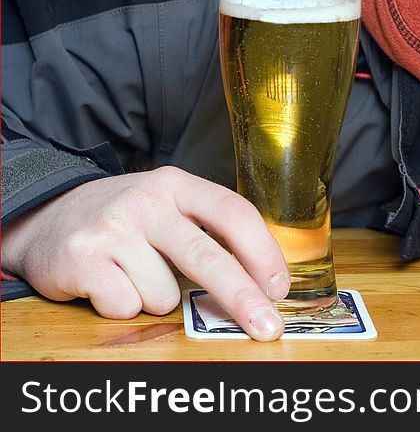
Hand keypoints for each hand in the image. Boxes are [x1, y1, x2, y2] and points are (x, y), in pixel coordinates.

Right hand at [1, 166, 289, 340]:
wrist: (48, 218)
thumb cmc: (127, 220)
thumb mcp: (170, 207)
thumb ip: (209, 232)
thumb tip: (262, 282)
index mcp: (178, 184)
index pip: (233, 212)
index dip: (262, 252)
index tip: (279, 286)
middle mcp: (147, 201)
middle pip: (207, 257)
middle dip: (242, 298)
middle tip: (267, 328)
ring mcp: (113, 228)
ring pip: (163, 294)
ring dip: (156, 299)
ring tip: (135, 276)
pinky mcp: (82, 258)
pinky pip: (126, 306)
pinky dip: (123, 306)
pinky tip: (110, 283)